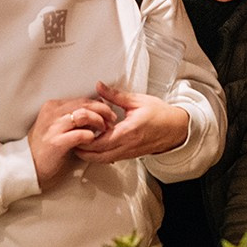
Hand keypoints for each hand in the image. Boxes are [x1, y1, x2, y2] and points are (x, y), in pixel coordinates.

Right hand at [27, 97, 116, 183]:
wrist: (30, 167)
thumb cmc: (48, 148)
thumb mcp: (59, 127)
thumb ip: (75, 117)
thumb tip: (98, 109)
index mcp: (53, 107)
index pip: (82, 99)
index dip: (98, 105)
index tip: (108, 114)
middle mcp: (52, 113)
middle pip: (85, 104)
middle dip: (103, 111)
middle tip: (112, 121)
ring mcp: (53, 127)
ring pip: (83, 115)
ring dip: (98, 121)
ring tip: (104, 130)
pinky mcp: (56, 142)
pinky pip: (80, 134)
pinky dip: (90, 136)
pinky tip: (92, 141)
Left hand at [72, 83, 191, 164]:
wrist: (175, 128)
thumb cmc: (160, 114)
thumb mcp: (137, 101)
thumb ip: (115, 95)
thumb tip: (99, 86)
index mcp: (129, 131)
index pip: (101, 140)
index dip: (86, 139)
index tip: (76, 131)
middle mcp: (128, 145)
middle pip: (99, 155)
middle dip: (83, 150)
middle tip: (71, 140)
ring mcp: (128, 153)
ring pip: (103, 160)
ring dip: (89, 155)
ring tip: (78, 144)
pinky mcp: (129, 155)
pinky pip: (110, 158)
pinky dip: (99, 155)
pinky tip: (93, 147)